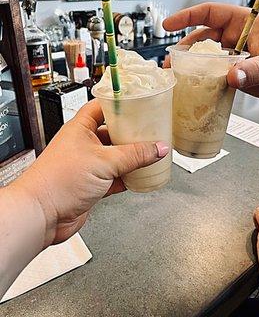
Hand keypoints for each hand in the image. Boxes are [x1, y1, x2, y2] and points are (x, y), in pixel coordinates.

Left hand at [16, 99, 168, 247]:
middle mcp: (83, 144)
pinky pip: (114, 177)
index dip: (119, 104)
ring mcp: (87, 165)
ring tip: (149, 154)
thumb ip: (134, 155)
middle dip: (130, 134)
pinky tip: (138, 178)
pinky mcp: (90, 185)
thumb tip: (157, 148)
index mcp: (80, 128)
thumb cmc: (58, 181)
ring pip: (114, 157)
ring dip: (130, 158)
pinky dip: (126, 178)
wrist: (42, 214)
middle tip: (148, 131)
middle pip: (112, 133)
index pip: (101, 107)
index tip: (137, 103)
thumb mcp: (104, 162)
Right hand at [163, 3, 258, 101]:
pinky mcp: (237, 73)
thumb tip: (233, 76)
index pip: (211, 12)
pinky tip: (195, 88)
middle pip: (202, 38)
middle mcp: (237, 38)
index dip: (187, 16)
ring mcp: (236, 56)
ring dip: (191, 66)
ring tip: (176, 76)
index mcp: (245, 23)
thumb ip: (257, 68)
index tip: (169, 24)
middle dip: (184, 48)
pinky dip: (204, 81)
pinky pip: (215, 75)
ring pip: (206, 58)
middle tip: (170, 62)